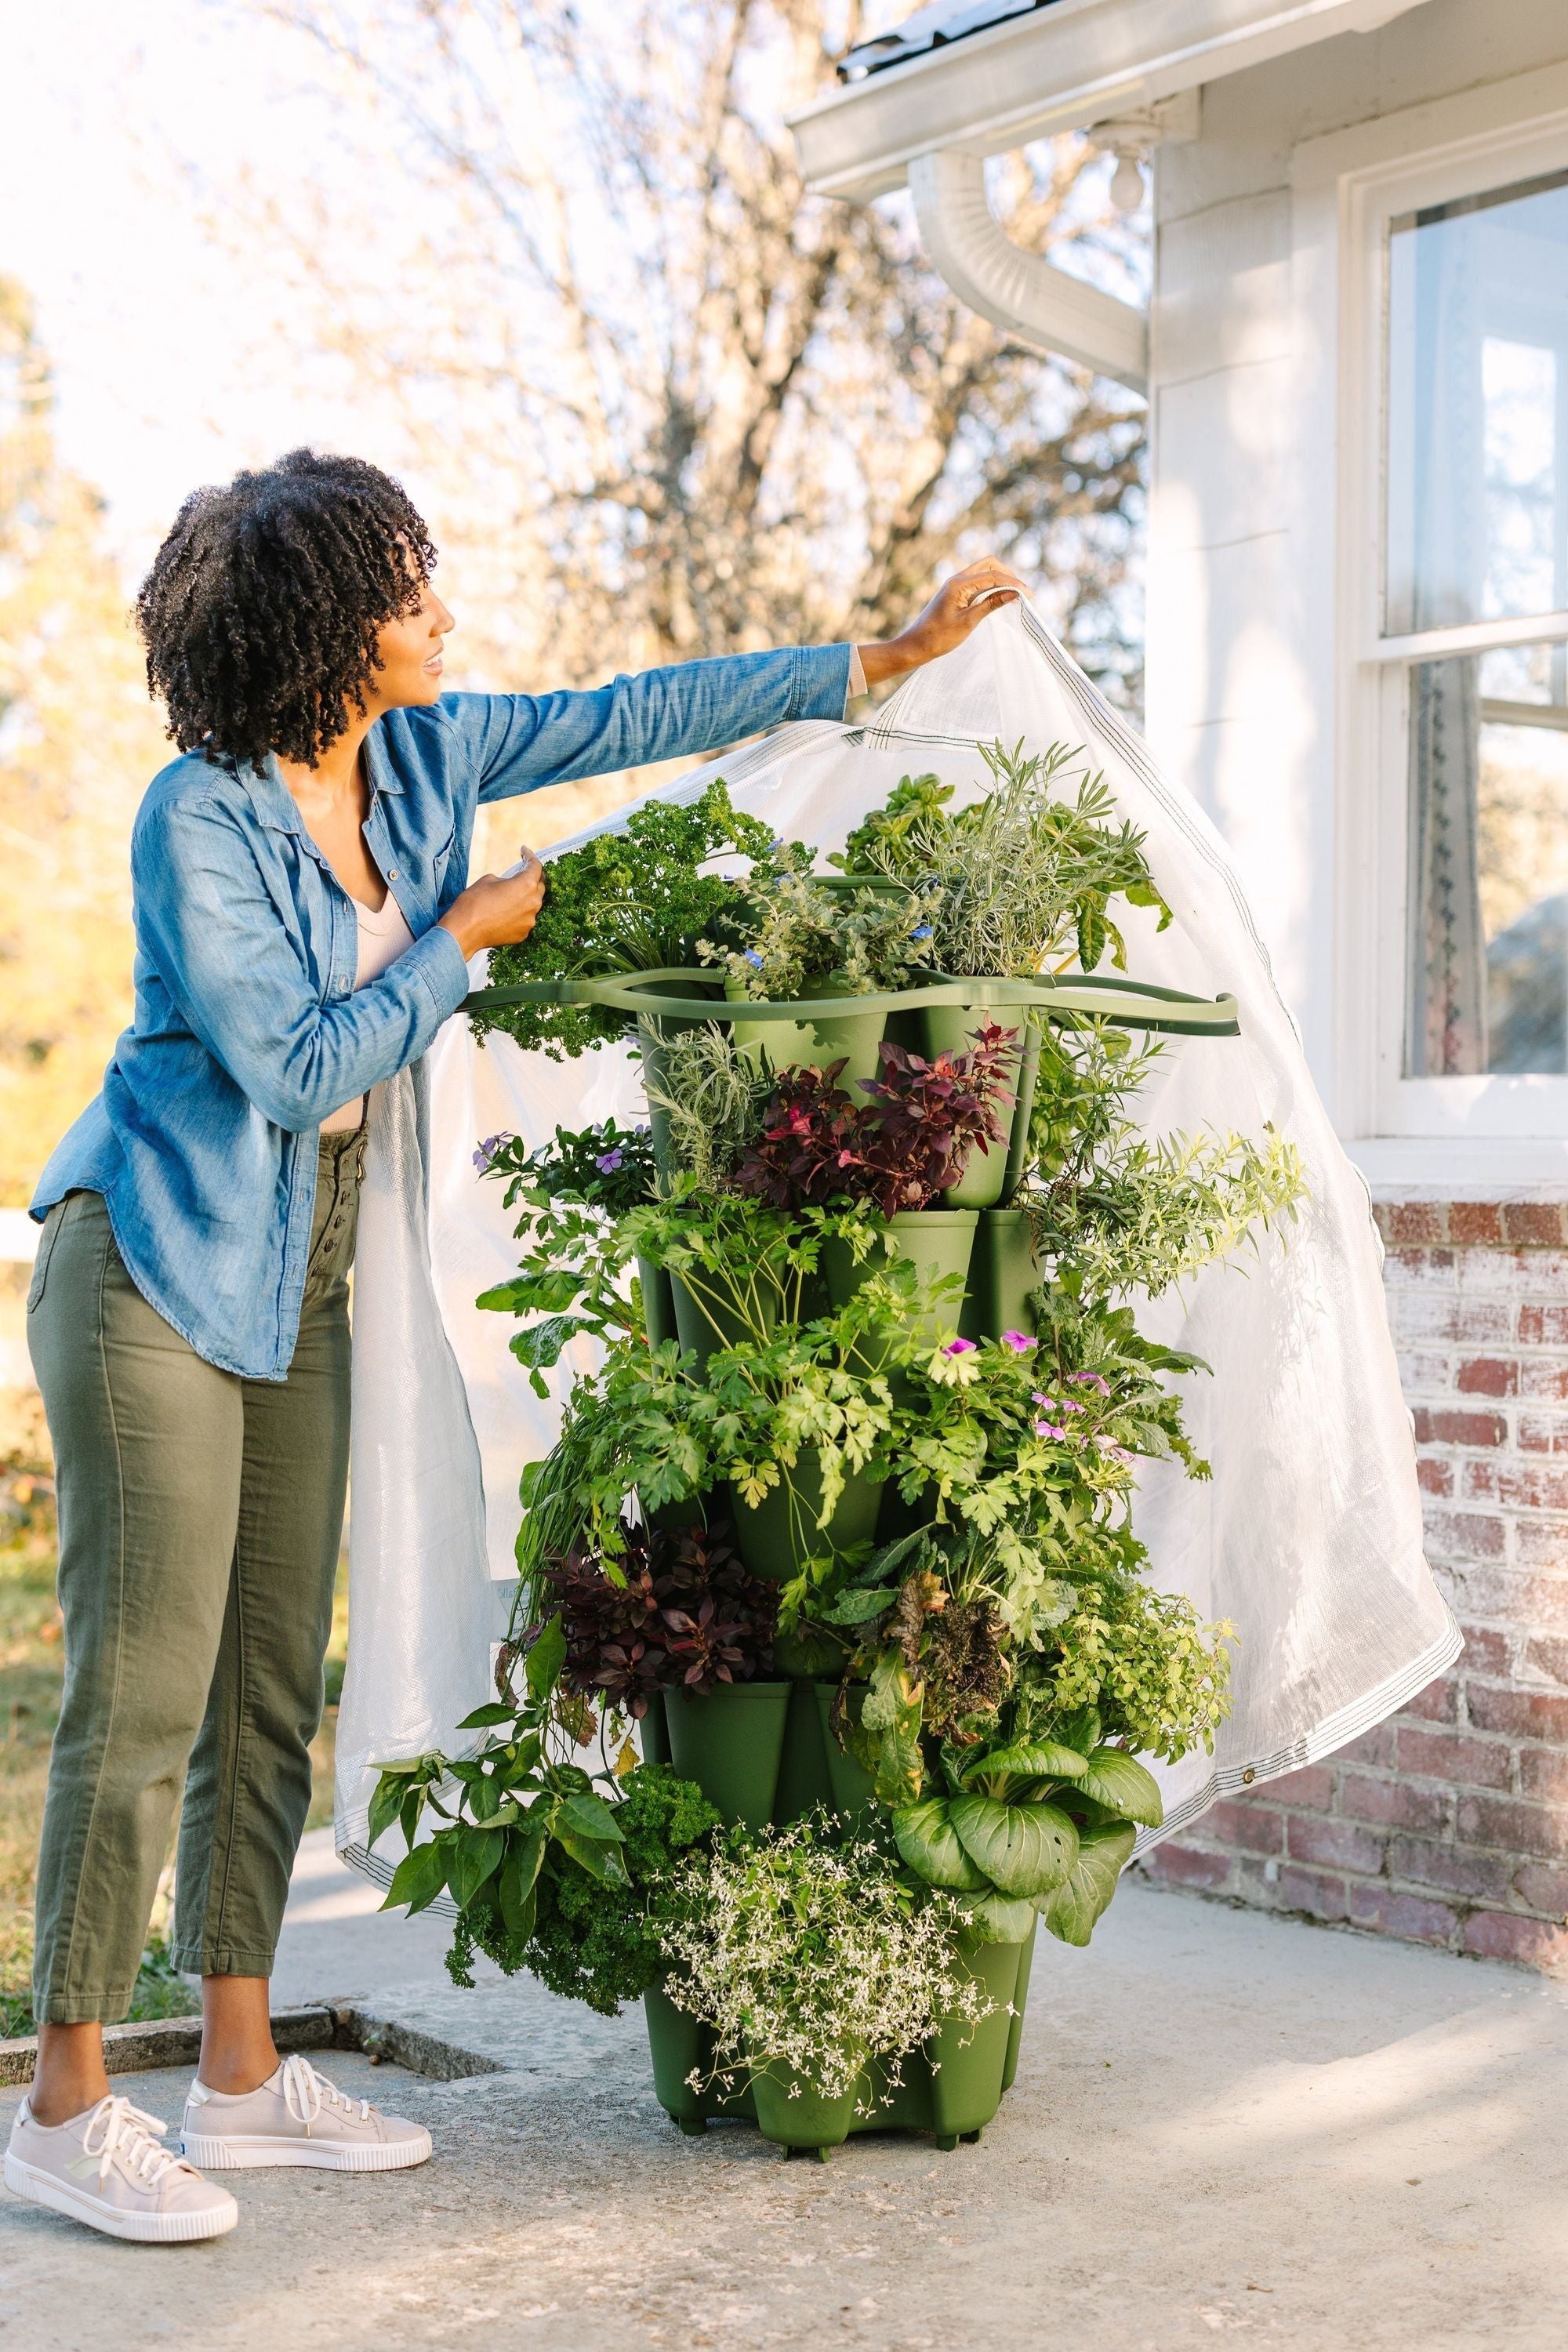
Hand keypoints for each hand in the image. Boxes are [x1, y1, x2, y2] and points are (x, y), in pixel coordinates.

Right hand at [440, 847, 545, 959]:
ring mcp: (530, 920)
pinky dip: (520, 913)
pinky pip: (526, 918)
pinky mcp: (524, 933)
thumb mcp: (489, 879)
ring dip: (526, 896)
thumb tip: (511, 884)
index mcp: (526, 885)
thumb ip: (506, 879)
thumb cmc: (474, 901)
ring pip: (533, 904)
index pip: (536, 867)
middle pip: (539, 886)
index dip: (530, 856)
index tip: (524, 851)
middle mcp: (533, 903)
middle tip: (523, 870)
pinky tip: (507, 911)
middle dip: (532, 876)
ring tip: (513, 892)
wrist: (464, 931)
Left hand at [857, 558, 1027, 688]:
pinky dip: (991, 587)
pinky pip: (978, 583)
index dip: (1013, 584)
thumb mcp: (969, 622)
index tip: (1029, 595)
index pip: (993, 576)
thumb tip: (1014, 594)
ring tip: (1015, 595)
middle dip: (1008, 574)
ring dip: (1000, 580)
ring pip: (984, 572)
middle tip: (1022, 592)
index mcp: (959, 584)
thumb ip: (991, 605)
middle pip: (989, 565)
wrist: (916, 646)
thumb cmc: (939, 637)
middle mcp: (957, 579)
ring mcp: (956, 585)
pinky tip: (1000, 598)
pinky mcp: (955, 593)